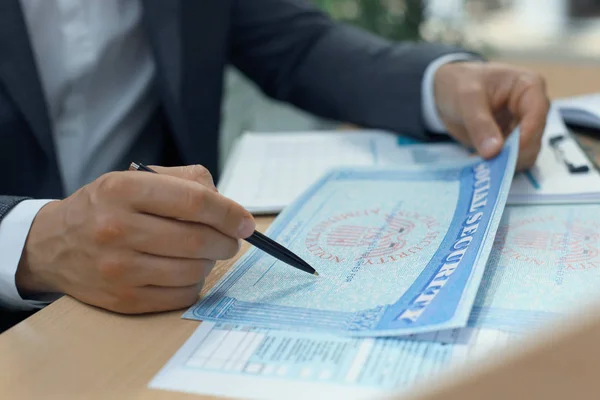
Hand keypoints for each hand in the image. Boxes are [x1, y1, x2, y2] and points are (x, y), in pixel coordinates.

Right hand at [15, 165, 254, 313]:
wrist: (53, 245)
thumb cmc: (105, 207)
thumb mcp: (135, 178)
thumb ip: (185, 180)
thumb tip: (228, 206)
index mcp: (124, 190)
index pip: (194, 201)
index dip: (229, 213)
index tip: (245, 222)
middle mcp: (117, 228)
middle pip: (198, 240)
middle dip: (226, 241)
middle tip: (229, 240)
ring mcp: (118, 268)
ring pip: (194, 270)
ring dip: (211, 262)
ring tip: (204, 253)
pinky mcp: (123, 299)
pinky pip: (181, 296)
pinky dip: (194, 283)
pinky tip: (185, 271)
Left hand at [434, 61, 549, 170]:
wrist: (444, 92)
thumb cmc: (460, 84)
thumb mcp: (467, 99)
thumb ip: (480, 124)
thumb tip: (494, 151)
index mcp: (528, 87)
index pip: (538, 113)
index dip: (527, 134)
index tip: (508, 152)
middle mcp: (531, 108)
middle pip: (535, 137)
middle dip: (515, 153)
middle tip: (491, 164)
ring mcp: (522, 127)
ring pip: (526, 152)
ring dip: (507, 163)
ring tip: (483, 166)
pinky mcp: (510, 143)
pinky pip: (511, 159)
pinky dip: (498, 166)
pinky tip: (480, 166)